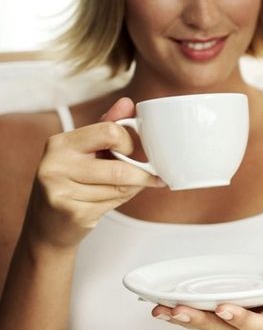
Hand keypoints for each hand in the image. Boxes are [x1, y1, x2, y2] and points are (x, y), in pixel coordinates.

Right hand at [27, 97, 164, 249]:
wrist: (47, 225)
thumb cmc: (71, 183)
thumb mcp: (85, 152)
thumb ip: (107, 127)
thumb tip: (127, 103)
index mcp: (60, 143)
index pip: (110, 131)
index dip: (129, 143)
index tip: (133, 152)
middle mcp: (55, 164)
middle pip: (119, 167)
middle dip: (140, 174)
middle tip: (149, 176)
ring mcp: (60, 190)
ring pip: (120, 187)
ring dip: (131, 190)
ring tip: (121, 190)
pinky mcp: (70, 212)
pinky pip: (112, 204)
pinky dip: (120, 203)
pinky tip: (108, 202)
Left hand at [150, 254, 262, 329]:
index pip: (259, 325)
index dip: (241, 319)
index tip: (224, 307)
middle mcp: (260, 322)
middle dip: (202, 321)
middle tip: (177, 311)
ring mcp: (246, 316)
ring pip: (213, 325)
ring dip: (188, 319)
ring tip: (161, 311)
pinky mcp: (236, 308)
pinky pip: (209, 313)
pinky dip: (188, 310)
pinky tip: (167, 305)